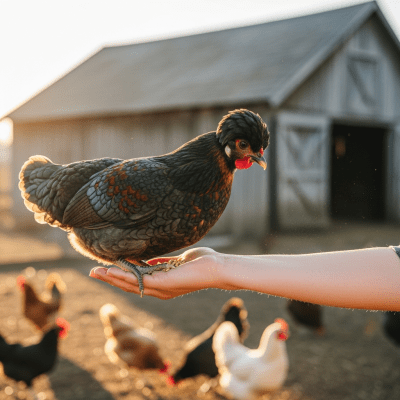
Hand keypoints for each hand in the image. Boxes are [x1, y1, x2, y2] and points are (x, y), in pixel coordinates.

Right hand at [89, 247, 222, 298]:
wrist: (217, 267)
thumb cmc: (202, 262)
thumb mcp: (178, 262)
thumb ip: (163, 263)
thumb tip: (151, 260)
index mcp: (162, 284)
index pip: (135, 282)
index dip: (119, 276)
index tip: (105, 268)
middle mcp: (159, 290)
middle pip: (128, 285)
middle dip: (110, 278)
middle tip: (92, 272)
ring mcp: (160, 288)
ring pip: (130, 284)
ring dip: (112, 278)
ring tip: (96, 272)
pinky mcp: (164, 284)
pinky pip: (138, 280)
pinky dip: (124, 276)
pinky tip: (112, 270)